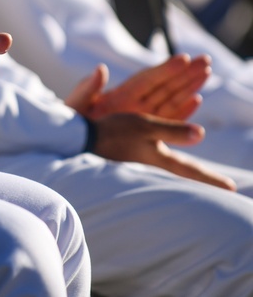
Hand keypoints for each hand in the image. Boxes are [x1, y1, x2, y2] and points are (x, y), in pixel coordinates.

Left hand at [65, 55, 209, 120]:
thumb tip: (100, 69)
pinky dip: (182, 111)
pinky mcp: (144, 131)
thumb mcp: (75, 105)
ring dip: (188, 87)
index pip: (147, 80)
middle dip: (184, 73)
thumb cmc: (71, 123)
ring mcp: (141, 117)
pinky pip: (167, 120)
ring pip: (170, 100)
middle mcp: (133, 104)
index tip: (182, 58)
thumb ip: (87, 88)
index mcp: (118, 96)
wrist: (69, 143)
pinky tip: (196, 100)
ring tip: (206, 72)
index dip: (164, 69)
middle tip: (205, 60)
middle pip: (164, 86)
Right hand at [91, 113, 236, 190]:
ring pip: (175, 164)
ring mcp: (144, 157)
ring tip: (204, 173)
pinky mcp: (135, 152)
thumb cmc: (113, 132)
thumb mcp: (144, 126)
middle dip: (204, 177)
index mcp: (160, 157)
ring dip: (192, 168)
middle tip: (223, 186)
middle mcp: (154, 160)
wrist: (83, 138)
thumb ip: (172, 130)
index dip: (212, 178)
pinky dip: (175, 156)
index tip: (233, 189)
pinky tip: (171, 154)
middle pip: (186, 171)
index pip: (192, 170)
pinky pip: (162, 155)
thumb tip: (201, 133)